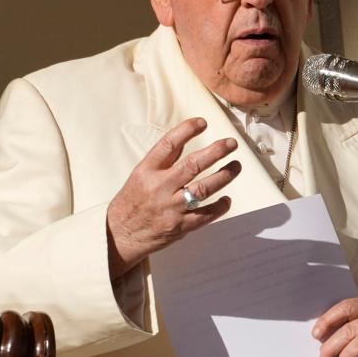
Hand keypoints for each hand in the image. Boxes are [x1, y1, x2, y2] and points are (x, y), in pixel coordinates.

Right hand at [106, 117, 240, 277]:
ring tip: (236, 166)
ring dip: (224, 175)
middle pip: (193, 165)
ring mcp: (171, 208)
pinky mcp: (180, 226)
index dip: (187, 130)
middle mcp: (159, 188)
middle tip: (231, 143)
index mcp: (146, 171)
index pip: (168, 144)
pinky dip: (219, 207)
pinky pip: (206, 215)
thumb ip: (164, 159)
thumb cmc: (132, 202)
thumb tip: (185, 137)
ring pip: (204, 189)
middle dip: (216, 152)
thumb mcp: (141, 175)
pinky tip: (226, 199)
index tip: (203, 122)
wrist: (121, 234)